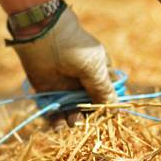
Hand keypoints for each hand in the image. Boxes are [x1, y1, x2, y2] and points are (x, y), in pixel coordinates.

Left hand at [7, 3, 116, 125]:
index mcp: (99, 75)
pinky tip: (59, 125)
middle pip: (89, 107)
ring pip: (72, 111)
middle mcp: (83, 83)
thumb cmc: (76, 48)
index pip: (106, 96)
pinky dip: (56, 120)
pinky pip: (53, 111)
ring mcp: (66, 88)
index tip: (105, 119)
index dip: (106, 108)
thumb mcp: (96, 70)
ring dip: (73, 119)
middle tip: (86, 122)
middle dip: (89, 117)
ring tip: (72, 122)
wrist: (43, 35)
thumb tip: (117, 109)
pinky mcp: (48, 92)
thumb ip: (104, 91)